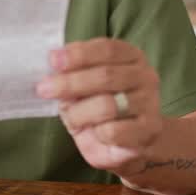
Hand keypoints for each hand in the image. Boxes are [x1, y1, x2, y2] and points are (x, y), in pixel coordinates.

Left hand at [35, 38, 162, 176]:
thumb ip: (73, 73)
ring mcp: (150, 103)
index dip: (79, 54)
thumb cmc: (100, 110)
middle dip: (70, 83)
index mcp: (131, 57)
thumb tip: (53, 63)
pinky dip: (97, 133)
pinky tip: (96, 133)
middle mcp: (145, 76)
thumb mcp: (84, 87)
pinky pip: (113, 131)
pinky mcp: (149, 130)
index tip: (53, 60)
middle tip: (45, 89)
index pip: (107, 49)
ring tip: (71, 118)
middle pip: (106, 75)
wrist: (127, 145)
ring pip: (107, 105)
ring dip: (79, 112)